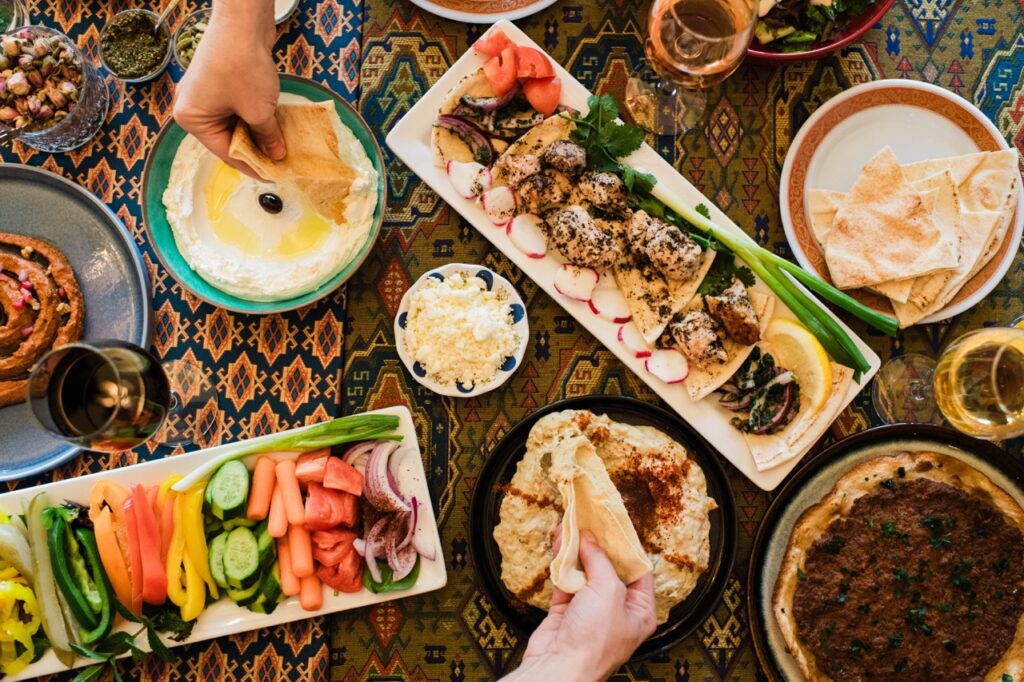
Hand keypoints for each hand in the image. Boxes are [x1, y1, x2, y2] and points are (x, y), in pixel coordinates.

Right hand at [172, 0, 283, 176]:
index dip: (253, 167)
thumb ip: (268, 137)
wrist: (242, 21)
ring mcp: (204, 93)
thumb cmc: (243, 67)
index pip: (226, 153)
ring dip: (257, 133)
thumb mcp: (258, 110)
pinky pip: (236, 108)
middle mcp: (192, 107)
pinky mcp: (218, 81)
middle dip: (255, 150)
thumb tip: (277, 155)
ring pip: (234, 123)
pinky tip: (274, 125)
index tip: (274, 176)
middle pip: (228, 139)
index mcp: (192, 119)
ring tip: (281, 146)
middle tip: (280, 163)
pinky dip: (253, 116)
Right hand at [506, 529, 656, 681]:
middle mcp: (617, 610)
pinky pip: (566, 579)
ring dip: (578, 548)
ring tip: (573, 523)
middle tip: (594, 519)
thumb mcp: (608, 592)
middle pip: (610, 568)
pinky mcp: (567, 610)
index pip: (640, 571)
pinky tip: (560, 541)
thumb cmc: (593, 641)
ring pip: (586, 571)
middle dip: (600, 544)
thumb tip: (590, 539)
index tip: (617, 524)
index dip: (628, 546)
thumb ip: (600, 560)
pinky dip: (562, 561)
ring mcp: (591, 610)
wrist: (559, 669)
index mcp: (640, 611)